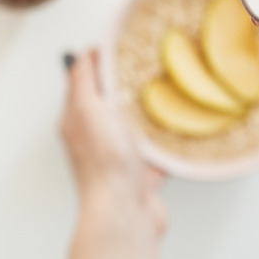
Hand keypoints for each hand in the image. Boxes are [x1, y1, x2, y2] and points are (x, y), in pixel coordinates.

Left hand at [60, 50, 165, 234]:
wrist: (124, 214)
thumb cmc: (104, 164)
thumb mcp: (87, 109)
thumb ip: (83, 81)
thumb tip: (82, 54)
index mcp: (77, 122)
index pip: (82, 84)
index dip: (97, 62)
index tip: (118, 44)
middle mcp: (96, 140)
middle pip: (110, 106)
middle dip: (126, 88)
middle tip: (146, 66)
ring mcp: (119, 160)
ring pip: (135, 132)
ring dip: (148, 118)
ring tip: (167, 97)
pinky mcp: (141, 178)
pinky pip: (156, 157)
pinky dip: (167, 148)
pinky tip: (181, 134)